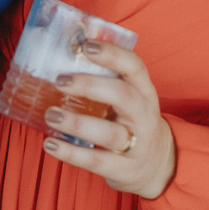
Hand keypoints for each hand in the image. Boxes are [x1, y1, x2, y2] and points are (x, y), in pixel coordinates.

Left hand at [41, 39, 176, 199]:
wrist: (158, 164)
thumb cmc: (131, 121)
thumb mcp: (128, 97)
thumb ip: (106, 76)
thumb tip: (70, 40)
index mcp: (144, 91)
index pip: (134, 66)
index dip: (112, 54)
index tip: (85, 45)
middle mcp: (144, 115)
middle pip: (123, 96)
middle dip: (90, 86)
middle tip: (60, 81)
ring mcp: (137, 144)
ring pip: (109, 133)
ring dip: (76, 123)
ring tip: (50, 115)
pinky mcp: (125, 169)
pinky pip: (97, 160)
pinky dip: (71, 153)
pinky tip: (50, 144)